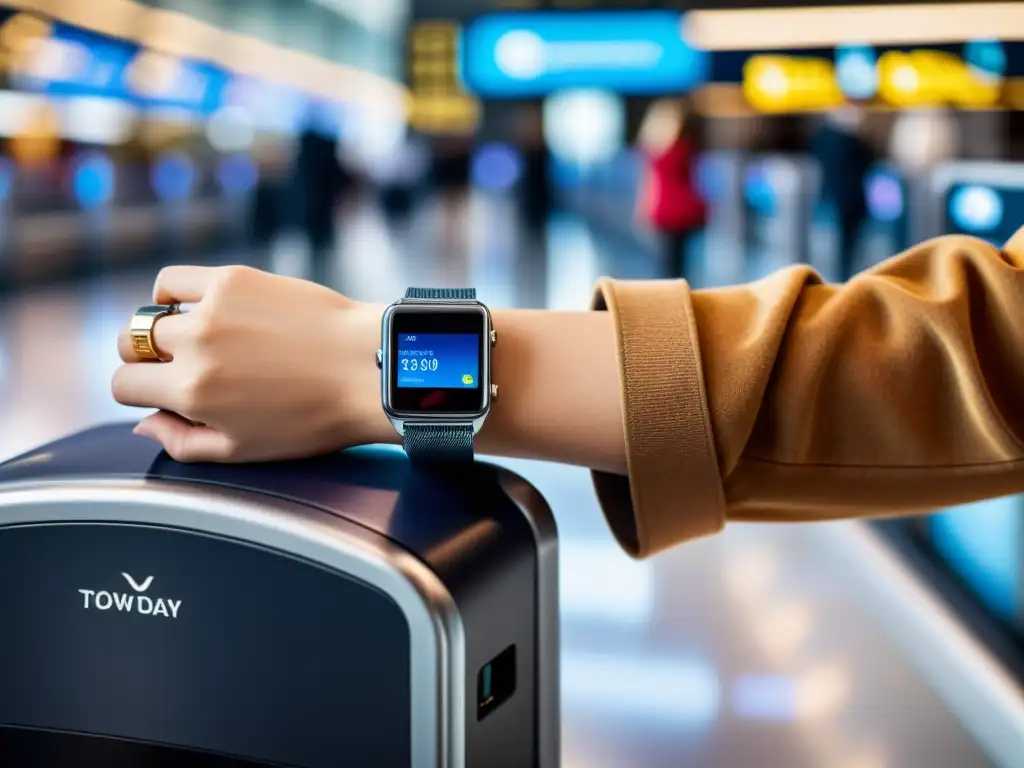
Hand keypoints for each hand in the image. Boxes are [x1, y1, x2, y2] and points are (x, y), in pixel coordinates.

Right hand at [113, 265, 391, 462]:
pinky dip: (174, 293)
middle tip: (179, 367)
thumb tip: (144, 424)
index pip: (123, 386)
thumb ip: (183, 443)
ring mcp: (213, 308)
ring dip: (162, 329)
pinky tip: (197, 307)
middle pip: (131, 346)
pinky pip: (175, 279)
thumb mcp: (245, 450)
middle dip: (146, 361)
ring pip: (149, 313)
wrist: (368, 367)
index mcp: (193, 394)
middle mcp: (196, 346)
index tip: (161, 392)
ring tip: (194, 339)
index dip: (139, 394)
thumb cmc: (315, 416)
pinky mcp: (233, 278)